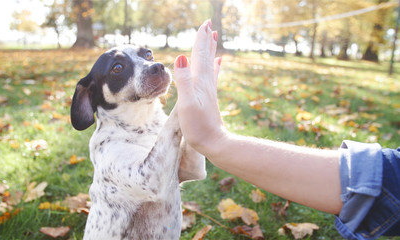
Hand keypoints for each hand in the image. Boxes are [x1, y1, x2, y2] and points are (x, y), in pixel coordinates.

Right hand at [173, 20, 223, 155]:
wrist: (214, 143)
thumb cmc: (198, 127)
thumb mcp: (187, 103)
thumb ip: (184, 80)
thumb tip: (181, 56)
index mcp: (199, 82)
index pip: (199, 55)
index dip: (201, 40)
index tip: (204, 24)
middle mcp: (206, 83)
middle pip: (206, 57)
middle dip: (206, 40)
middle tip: (208, 25)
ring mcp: (209, 90)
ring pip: (209, 64)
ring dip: (210, 50)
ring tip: (213, 38)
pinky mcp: (209, 98)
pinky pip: (212, 77)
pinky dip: (214, 67)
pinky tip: (218, 62)